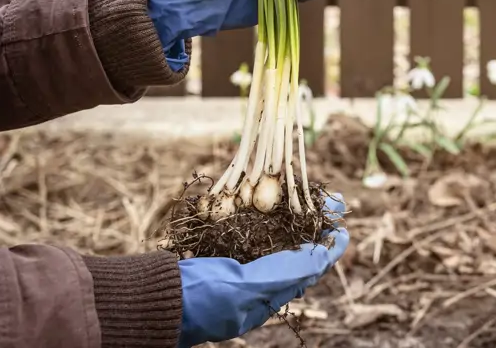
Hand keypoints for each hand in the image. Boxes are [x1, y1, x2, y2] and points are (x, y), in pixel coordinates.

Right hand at [176, 196, 348, 347]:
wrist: (152, 298)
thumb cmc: (201, 298)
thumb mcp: (249, 288)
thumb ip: (288, 272)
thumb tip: (325, 257)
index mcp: (268, 295)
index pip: (309, 266)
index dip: (328, 244)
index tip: (343, 223)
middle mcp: (256, 283)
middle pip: (296, 250)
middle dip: (314, 224)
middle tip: (330, 201)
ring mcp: (237, 269)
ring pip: (275, 239)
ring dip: (293, 217)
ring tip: (306, 196)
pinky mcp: (219, 255)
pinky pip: (247, 234)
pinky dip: (261, 217)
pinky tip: (267, 201)